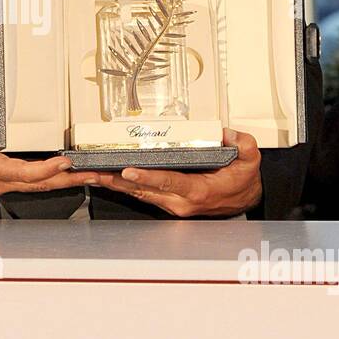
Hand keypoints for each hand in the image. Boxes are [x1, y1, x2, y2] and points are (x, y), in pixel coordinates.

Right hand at [0, 60, 101, 197]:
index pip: (23, 172)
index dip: (46, 168)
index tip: (66, 161)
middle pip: (39, 184)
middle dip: (69, 179)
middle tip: (94, 174)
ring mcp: (1, 185)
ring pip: (38, 187)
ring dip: (65, 182)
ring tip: (90, 176)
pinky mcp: (3, 183)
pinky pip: (31, 184)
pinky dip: (51, 180)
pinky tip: (67, 175)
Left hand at [94, 128, 263, 217]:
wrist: (244, 200)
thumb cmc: (241, 181)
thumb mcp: (250, 159)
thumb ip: (241, 144)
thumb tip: (225, 133)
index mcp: (198, 191)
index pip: (169, 182)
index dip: (148, 176)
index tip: (128, 170)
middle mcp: (180, 202)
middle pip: (142, 190)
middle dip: (115, 180)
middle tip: (91, 170)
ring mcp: (171, 204)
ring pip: (136, 193)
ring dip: (111, 184)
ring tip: (88, 173)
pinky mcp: (166, 202)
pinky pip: (139, 193)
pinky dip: (120, 185)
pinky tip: (104, 177)